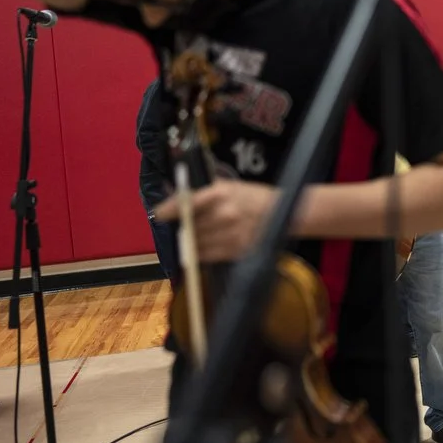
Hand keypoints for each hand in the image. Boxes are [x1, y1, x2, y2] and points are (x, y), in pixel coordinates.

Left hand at [153, 180, 279, 263]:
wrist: (284, 213)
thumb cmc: (253, 196)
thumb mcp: (229, 187)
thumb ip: (201, 192)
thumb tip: (172, 192)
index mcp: (221, 193)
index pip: (185, 203)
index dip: (168, 210)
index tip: (158, 214)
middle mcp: (224, 214)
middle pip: (188, 226)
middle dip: (179, 228)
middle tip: (176, 226)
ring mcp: (231, 234)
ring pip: (195, 243)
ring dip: (187, 243)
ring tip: (188, 238)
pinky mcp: (236, 250)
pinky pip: (207, 256)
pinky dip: (199, 253)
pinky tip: (201, 247)